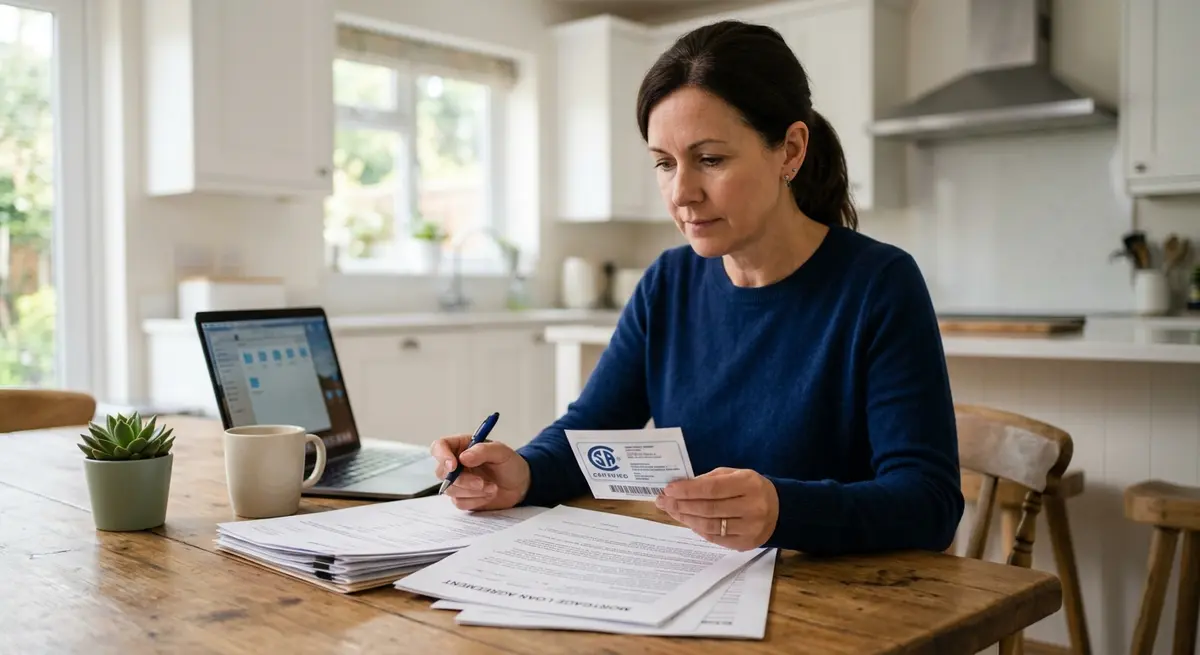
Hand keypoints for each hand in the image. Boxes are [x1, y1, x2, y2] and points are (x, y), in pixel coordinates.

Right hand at [430, 435, 530, 510]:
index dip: (442, 456)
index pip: (439, 446)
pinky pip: (460, 502)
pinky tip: (489, 494)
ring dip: (473, 491)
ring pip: (450, 489)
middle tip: (482, 482)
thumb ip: (482, 451)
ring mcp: (458, 481)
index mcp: (461, 446)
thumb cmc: (510, 464)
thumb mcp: (501, 452)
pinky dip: (476, 500)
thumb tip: (463, 457)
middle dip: (463, 480)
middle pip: (442, 472)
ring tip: (492, 487)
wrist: (520, 485)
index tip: (454, 466)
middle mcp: (456, 463)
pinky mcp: (462, 497)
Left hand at [655, 467, 778, 550]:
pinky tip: (688, 521)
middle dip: (681, 504)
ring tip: (671, 510)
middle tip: (663, 501)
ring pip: (709, 525)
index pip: (712, 488)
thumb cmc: (751, 488)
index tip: (669, 489)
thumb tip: (681, 486)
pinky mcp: (745, 544)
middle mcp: (752, 508)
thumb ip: (710, 479)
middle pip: (708, 508)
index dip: (688, 490)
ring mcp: (749, 529)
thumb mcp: (736, 475)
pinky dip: (698, 529)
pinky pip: (715, 538)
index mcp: (749, 485)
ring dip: (685, 518)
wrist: (780, 510)